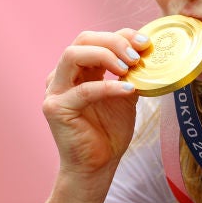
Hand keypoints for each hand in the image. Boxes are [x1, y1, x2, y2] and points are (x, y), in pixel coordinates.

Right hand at [42, 29, 148, 175]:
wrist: (98, 166)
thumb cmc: (109, 132)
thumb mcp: (124, 95)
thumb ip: (130, 74)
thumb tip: (147, 51)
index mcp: (78, 70)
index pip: (96, 39)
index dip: (121, 36)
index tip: (145, 44)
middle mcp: (62, 76)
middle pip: (82, 40)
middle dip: (113, 42)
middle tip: (136, 56)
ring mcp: (55, 91)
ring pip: (73, 55)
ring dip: (105, 55)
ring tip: (128, 68)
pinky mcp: (56, 108)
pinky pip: (83, 90)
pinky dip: (107, 86)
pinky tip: (127, 90)